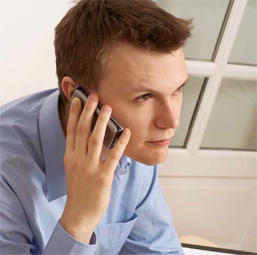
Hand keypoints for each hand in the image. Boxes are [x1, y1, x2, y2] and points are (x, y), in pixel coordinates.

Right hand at [60, 93, 130, 243]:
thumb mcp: (73, 168)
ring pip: (95, 139)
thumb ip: (78, 152)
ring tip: (108, 107)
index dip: (74, 113)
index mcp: (70, 156)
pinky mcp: (103, 177)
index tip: (77, 99)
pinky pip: (113, 156)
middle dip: (88, 111)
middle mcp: (78, 159)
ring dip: (102, 122)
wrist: (79, 213)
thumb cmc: (78, 189)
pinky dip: (120, 143)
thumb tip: (87, 136)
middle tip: (94, 96)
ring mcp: (90, 168)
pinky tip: (126, 132)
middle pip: (82, 130)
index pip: (71, 130)